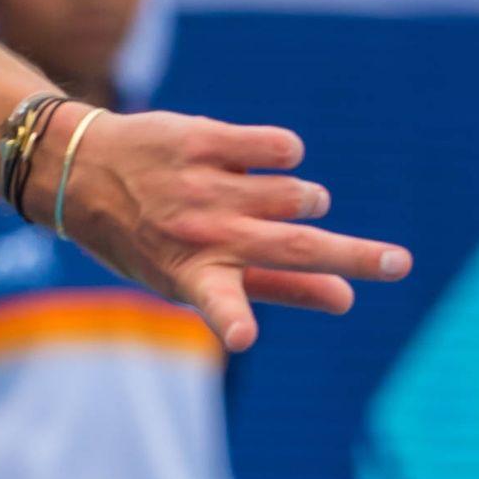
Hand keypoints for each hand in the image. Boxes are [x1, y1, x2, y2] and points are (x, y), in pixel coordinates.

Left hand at [43, 109, 411, 350]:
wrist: (80, 170)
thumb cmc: (146, 236)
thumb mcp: (195, 274)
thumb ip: (273, 288)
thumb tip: (346, 299)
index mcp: (194, 277)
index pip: (218, 304)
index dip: (232, 321)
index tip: (242, 338)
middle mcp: (201, 234)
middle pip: (295, 247)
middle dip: (353, 258)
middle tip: (398, 265)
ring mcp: (203, 186)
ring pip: (298, 193)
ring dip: (306, 197)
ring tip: (280, 199)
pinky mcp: (205, 140)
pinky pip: (283, 147)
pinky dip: (286, 154)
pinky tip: (265, 161)